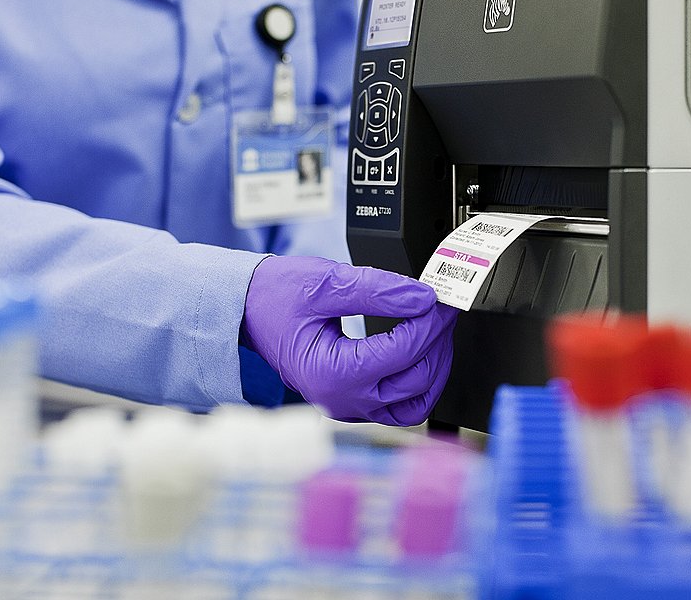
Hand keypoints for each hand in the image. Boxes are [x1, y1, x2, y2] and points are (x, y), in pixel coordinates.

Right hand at [241, 256, 457, 424]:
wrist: (248, 312)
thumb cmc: (275, 298)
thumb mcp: (326, 283)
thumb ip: (377, 290)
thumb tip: (422, 298)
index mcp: (331, 373)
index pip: (403, 352)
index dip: (430, 322)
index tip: (440, 297)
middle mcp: (341, 399)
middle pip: (417, 381)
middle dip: (437, 341)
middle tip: (442, 308)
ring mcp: (348, 407)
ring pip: (414, 403)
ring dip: (433, 368)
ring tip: (435, 331)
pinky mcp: (352, 403)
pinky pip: (398, 406)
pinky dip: (417, 382)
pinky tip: (421, 352)